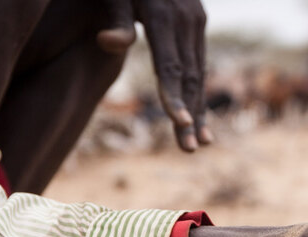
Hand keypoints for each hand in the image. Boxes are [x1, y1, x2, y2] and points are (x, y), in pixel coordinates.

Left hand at [96, 0, 211, 151]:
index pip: (170, 64)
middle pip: (190, 76)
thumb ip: (114, 19)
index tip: (179, 123)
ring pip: (199, 73)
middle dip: (190, 116)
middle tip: (189, 149)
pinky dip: (198, 91)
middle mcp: (188, 20)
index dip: (175, 95)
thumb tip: (108, 43)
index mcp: (165, 15)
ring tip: (199, 143)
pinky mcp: (197, 23)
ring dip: (199, 110)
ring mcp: (196, 21)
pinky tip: (198, 115)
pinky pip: (198, 63)